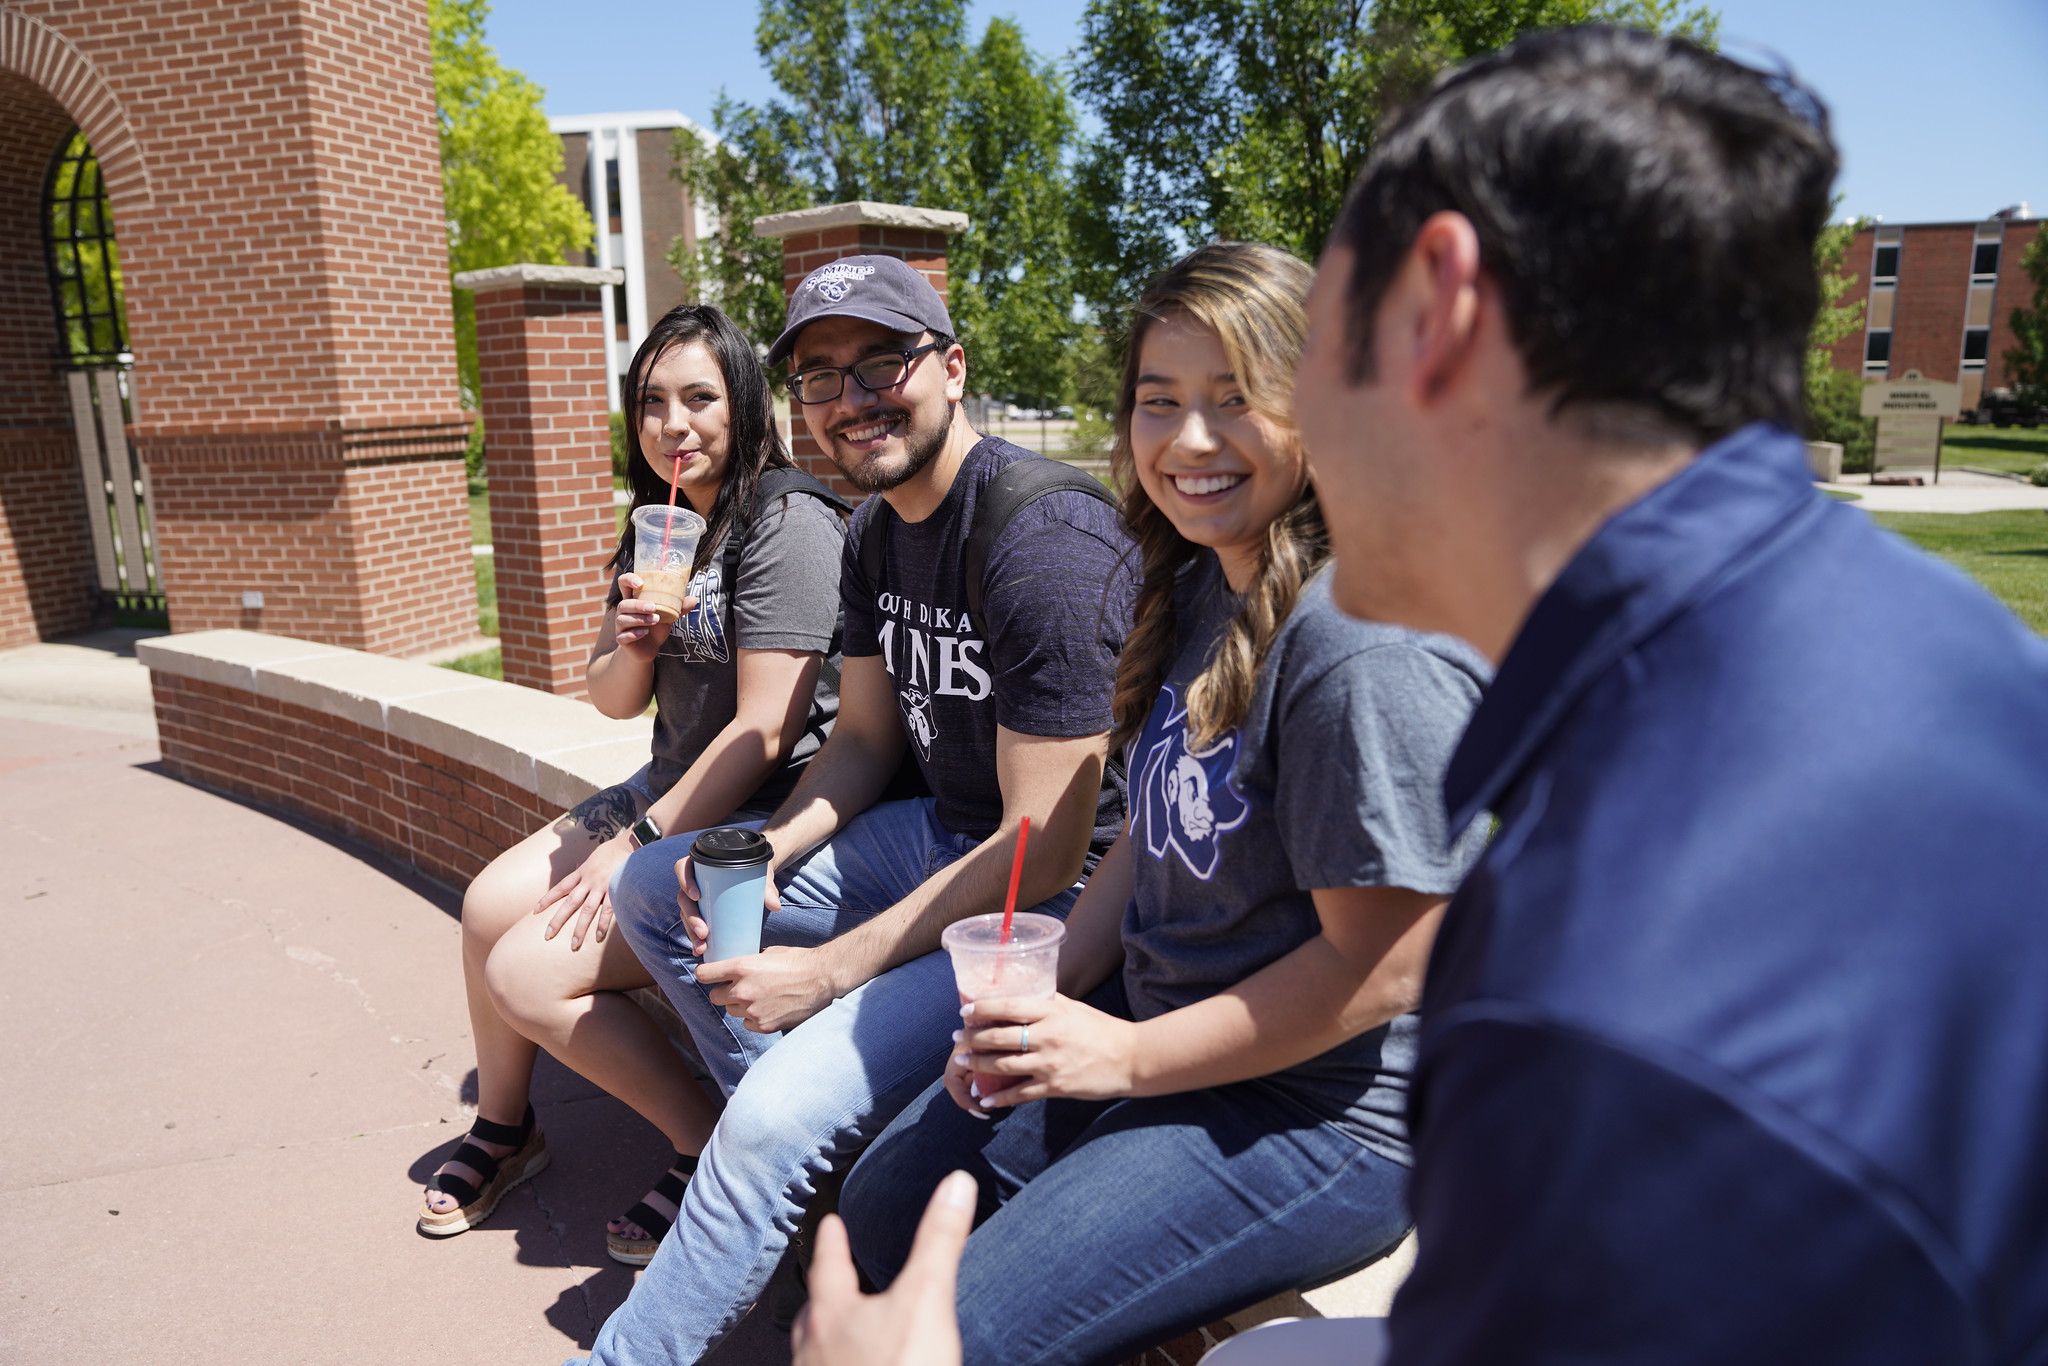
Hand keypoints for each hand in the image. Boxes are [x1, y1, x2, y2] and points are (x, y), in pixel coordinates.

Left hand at [535, 832, 635, 949]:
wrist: (629, 844)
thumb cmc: (611, 852)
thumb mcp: (592, 858)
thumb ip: (584, 870)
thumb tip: (576, 873)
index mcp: (581, 873)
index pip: (560, 887)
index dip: (547, 899)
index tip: (535, 911)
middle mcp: (588, 881)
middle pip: (570, 903)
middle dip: (558, 920)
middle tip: (547, 935)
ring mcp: (602, 887)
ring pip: (587, 910)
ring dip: (580, 928)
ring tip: (574, 944)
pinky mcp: (616, 891)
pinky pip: (608, 910)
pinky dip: (603, 924)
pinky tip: (598, 937)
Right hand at [612, 572, 687, 658]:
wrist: (647, 649)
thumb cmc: (656, 628)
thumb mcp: (668, 616)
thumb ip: (678, 608)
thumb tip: (694, 599)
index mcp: (634, 600)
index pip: (624, 583)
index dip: (629, 579)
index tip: (640, 583)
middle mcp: (624, 612)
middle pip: (623, 604)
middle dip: (638, 605)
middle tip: (654, 607)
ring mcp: (621, 626)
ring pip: (623, 619)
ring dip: (639, 619)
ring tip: (656, 620)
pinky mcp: (622, 639)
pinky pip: (623, 636)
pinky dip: (634, 634)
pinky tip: (645, 633)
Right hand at [676, 853, 782, 955]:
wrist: (757, 876)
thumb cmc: (754, 870)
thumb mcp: (760, 874)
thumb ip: (767, 887)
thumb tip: (775, 905)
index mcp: (703, 864)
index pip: (683, 868)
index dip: (685, 881)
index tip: (697, 896)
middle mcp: (695, 880)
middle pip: (684, 898)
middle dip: (691, 917)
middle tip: (703, 932)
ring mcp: (697, 898)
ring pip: (686, 914)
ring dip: (691, 932)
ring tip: (702, 946)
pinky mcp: (702, 911)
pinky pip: (692, 925)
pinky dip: (695, 938)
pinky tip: (699, 950)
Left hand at [695, 944, 836, 1032]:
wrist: (823, 979)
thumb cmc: (799, 961)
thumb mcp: (770, 952)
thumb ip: (749, 961)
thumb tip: (737, 965)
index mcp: (742, 967)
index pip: (704, 975)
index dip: (705, 974)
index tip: (709, 975)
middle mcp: (743, 990)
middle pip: (715, 997)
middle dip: (724, 992)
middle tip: (739, 988)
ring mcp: (753, 1010)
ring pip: (732, 1011)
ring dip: (740, 1005)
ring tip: (760, 997)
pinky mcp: (764, 1025)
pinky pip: (747, 1023)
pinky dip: (754, 1018)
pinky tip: (769, 1008)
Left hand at [792, 1170, 973, 1365]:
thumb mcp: (928, 1297)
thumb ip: (939, 1240)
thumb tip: (956, 1183)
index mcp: (832, 1314)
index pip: (827, 1264)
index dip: (831, 1241)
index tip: (829, 1223)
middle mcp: (813, 1351)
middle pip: (809, 1314)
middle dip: (820, 1295)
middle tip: (827, 1280)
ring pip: (812, 1355)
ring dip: (821, 1339)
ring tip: (835, 1334)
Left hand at [956, 994, 1140, 1107]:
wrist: (1130, 1059)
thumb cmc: (1101, 1029)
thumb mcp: (1074, 1008)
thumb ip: (1047, 1002)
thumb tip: (1020, 992)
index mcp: (1052, 1012)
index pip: (1007, 1007)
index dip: (981, 1008)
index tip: (964, 1010)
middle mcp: (1048, 1036)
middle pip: (998, 1037)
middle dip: (972, 1038)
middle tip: (957, 1038)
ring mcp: (1050, 1064)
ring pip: (1003, 1065)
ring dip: (978, 1064)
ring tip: (963, 1062)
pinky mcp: (1055, 1087)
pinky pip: (1020, 1094)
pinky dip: (999, 1098)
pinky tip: (985, 1100)